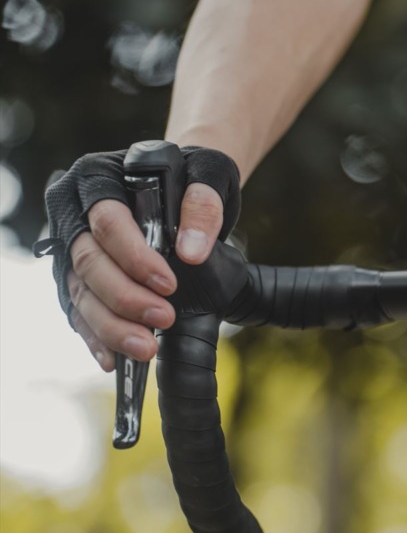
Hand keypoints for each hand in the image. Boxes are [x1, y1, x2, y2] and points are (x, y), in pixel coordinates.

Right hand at [39, 147, 240, 369]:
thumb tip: (192, 251)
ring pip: (79, 291)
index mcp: (96, 178)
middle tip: (163, 318)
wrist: (184, 183)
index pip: (106, 221)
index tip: (169, 283)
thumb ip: (203, 204)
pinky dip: (96, 336)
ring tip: (143, 348)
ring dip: (110, 325)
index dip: (134, 256)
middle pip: (88, 261)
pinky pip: (78, 310)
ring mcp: (71, 246)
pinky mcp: (77, 275)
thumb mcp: (209, 174)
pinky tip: (114, 358)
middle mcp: (74, 211)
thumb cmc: (192, 174)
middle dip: (124, 297)